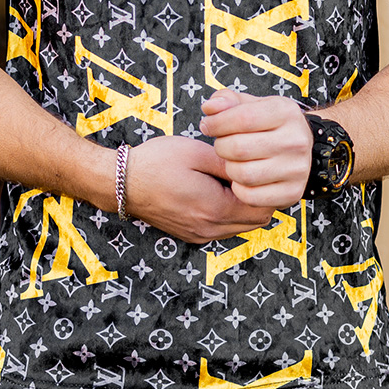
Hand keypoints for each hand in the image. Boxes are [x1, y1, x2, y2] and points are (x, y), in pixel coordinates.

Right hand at [123, 136, 275, 242]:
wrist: (122, 183)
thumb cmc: (157, 163)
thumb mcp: (197, 153)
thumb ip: (229, 164)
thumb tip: (253, 168)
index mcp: (216, 209)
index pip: (263, 208)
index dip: (266, 186)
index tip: (259, 167)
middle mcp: (210, 229)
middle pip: (256, 221)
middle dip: (259, 197)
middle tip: (247, 171)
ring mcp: (200, 235)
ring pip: (240, 227)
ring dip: (243, 206)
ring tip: (229, 179)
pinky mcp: (191, 235)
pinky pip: (223, 228)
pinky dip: (228, 212)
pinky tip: (215, 190)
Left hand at [200, 89, 311, 208]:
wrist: (302, 147)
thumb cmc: (270, 124)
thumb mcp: (251, 104)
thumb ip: (227, 100)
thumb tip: (209, 108)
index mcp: (285, 112)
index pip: (243, 118)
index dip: (217, 123)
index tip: (208, 125)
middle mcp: (295, 141)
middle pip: (240, 148)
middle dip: (221, 146)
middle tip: (221, 145)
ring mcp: (297, 169)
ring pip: (244, 174)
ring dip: (229, 168)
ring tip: (232, 161)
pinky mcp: (293, 192)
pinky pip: (252, 197)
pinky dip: (239, 189)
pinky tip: (241, 178)